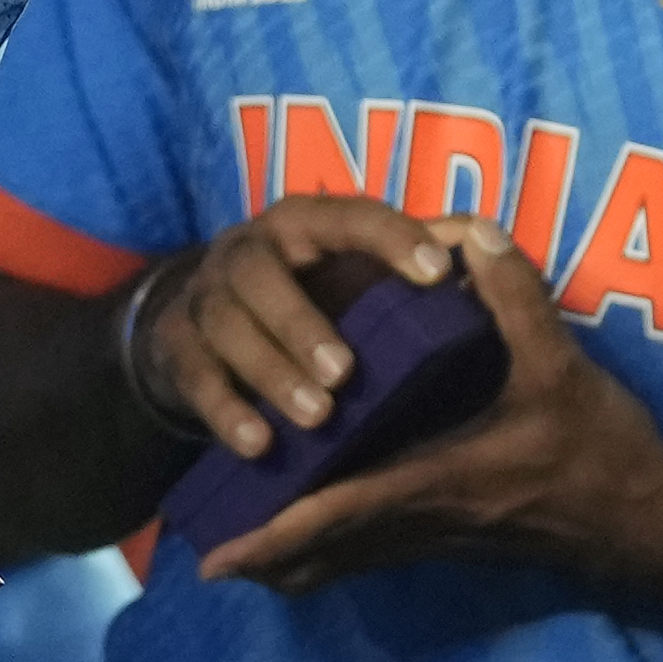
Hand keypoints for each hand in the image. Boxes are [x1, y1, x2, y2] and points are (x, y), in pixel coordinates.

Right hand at [146, 191, 462, 459]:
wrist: (213, 321)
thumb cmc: (314, 297)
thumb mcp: (356, 275)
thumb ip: (411, 270)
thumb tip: (487, 251)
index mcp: (303, 223)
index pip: (346, 215)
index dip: (388, 238)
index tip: (435, 273)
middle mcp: (246, 249)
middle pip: (260, 274)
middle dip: (300, 323)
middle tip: (345, 375)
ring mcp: (204, 294)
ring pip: (225, 324)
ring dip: (268, 371)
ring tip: (316, 419)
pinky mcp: (175, 342)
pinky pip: (192, 373)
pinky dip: (224, 410)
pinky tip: (259, 445)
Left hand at [195, 226, 662, 593]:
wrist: (654, 525)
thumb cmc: (606, 452)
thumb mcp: (563, 367)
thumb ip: (515, 299)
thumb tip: (471, 236)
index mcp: (436, 481)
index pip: (338, 512)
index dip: (275, 534)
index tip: (218, 555)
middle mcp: (426, 521)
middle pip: (327, 554)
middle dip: (265, 559)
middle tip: (205, 563)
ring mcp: (441, 539)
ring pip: (350, 563)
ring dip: (296, 563)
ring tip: (241, 560)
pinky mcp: (459, 542)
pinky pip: (377, 556)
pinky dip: (336, 555)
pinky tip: (316, 547)